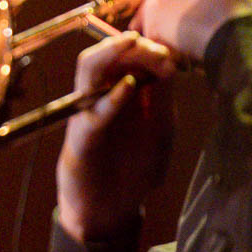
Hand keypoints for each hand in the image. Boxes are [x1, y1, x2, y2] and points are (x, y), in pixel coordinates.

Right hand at [56, 33, 179, 242]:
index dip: (148, 47)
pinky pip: (93, 113)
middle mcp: (99, 97)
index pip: (127, 55)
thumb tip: (168, 62)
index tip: (169, 54)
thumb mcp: (159, 127)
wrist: (110, 208)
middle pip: (105, 55)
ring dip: (110, 55)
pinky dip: (111, 98)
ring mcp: (87, 114)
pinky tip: (129, 88)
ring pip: (87, 71)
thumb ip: (162, 97)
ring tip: (131, 44)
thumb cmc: (134, 166)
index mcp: (119, 91)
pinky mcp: (82, 139)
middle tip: (152, 46)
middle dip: (129, 44)